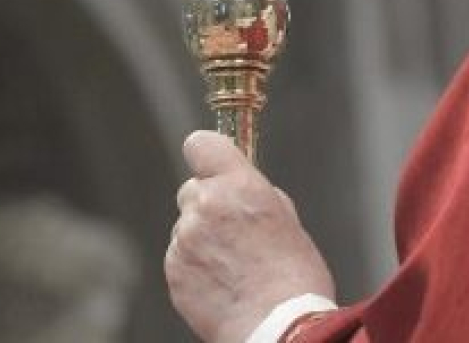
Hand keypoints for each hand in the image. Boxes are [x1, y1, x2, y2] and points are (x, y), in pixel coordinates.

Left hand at [166, 131, 335, 342]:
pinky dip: (195, 266)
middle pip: (191, 188)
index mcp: (239, 187)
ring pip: (186, 227)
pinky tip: (222, 283)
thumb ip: (257, 195)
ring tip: (233, 266)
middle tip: (232, 229)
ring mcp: (185, 241)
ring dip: (202, 238)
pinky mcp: (174, 272)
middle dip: (207, 203)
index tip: (214, 165)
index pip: (201, 144)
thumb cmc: (294, 278)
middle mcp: (205, 207)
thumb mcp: (287, 220)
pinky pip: (180, 257)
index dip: (208, 154)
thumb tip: (241, 190)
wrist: (278, 328)